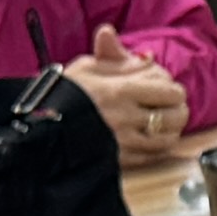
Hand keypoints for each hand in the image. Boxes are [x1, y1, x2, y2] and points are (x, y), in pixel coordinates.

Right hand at [71, 26, 191, 169]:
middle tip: (170, 105)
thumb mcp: (88, 67)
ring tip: (162, 123)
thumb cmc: (64, 94)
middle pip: (176, 116)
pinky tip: (150, 139)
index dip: (172, 88)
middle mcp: (127, 118)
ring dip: (170, 129)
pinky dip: (157, 147)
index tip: (165, 87)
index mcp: (122, 91)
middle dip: (177, 108)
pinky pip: (153, 156)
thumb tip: (146, 54)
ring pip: (168, 139)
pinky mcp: (120, 161)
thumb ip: (120, 59)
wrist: (40, 126)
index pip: (170, 91)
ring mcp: (125, 143)